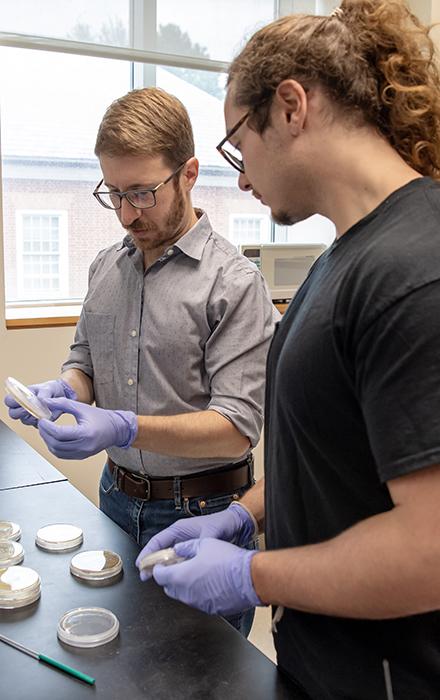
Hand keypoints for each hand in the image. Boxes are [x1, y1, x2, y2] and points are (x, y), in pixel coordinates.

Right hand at [4, 379, 76, 426]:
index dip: (12, 402)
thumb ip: (43, 394)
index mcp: (21, 396)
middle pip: (13, 414)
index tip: (22, 401)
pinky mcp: (37, 422)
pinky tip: (47, 414)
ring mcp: (28, 416)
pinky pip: (36, 425)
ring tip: (43, 410)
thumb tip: (41, 400)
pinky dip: (41, 421)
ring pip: (25, 420)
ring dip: (33, 416)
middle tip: (32, 407)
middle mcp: (22, 407)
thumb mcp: (48, 388)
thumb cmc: (51, 389)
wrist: (61, 395)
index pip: (9, 401)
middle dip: (22, 411)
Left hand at [37, 397, 137, 458]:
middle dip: (45, 434)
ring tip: (45, 431)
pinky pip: (62, 455)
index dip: (47, 427)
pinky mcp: (81, 456)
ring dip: (48, 442)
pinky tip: (53, 438)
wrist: (116, 429)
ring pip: (57, 452)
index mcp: (86, 433)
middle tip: (41, 424)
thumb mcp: (82, 407)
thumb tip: (46, 402)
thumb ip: (63, 404)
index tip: (42, 420)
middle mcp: (84, 446)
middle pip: (56, 444)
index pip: (60, 433)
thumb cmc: (101, 418)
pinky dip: (54, 447)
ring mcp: (83, 453)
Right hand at [136, 503, 255, 580]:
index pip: (158, 541)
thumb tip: (194, 555)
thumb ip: (200, 544)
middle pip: (160, 549)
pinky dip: (173, 567)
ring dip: (161, 566)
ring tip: (155, 578)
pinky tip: (172, 576)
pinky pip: (178, 559)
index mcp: (179, 529)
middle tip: (144, 576)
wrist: (235, 523)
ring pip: (168, 555)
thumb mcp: (210, 533)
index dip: (147, 553)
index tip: (140, 564)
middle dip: (151, 562)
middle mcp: (180, 535)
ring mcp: (185, 542)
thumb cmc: (222, 523)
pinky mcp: (192, 549)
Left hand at [152, 537, 261, 615]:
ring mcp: (198, 604)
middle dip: (170, 577)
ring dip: (184, 585)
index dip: (158, 568)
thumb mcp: (204, 544)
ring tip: (195, 573)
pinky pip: (198, 601)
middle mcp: (186, 594)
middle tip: (177, 566)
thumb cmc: (228, 560)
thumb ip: (186, 547)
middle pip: (169, 588)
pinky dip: (198, 592)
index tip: (161, 564)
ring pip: (183, 596)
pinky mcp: (210, 609)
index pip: (159, 576)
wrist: (250, 578)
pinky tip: (208, 582)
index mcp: (181, 576)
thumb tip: (178, 549)